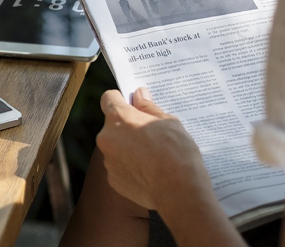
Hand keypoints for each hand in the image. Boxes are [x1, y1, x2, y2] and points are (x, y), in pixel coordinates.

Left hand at [95, 87, 210, 209]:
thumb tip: (139, 95)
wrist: (178, 190)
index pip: (108, 99)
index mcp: (119, 118)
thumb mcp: (168, 122)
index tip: (131, 104)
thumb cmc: (176, 151)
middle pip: (113, 126)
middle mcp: (106, 138)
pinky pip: (119, 167)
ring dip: (128, 148)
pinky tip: (148, 171)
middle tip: (150, 134)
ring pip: (116, 147)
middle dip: (127, 127)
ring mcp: (108, 160)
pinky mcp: (113, 179)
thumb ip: (148, 107)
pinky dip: (130, 167)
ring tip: (152, 156)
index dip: (120, 99)